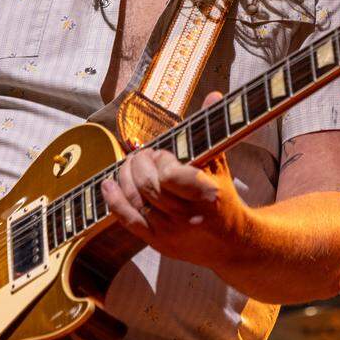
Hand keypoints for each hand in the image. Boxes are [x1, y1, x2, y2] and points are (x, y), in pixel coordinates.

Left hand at [101, 92, 249, 267]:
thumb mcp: (220, 162)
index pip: (169, 175)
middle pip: (148, 186)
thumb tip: (213, 95)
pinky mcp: (158, 242)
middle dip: (139, 165)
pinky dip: (114, 200)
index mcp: (206, 194)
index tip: (162, 153)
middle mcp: (187, 216)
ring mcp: (170, 232)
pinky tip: (108, 183)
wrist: (231, 243)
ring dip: (124, 177)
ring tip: (127, 164)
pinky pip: (127, 220)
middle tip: (142, 155)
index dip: (160, 160)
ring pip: (135, 200)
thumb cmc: (223, 197)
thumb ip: (211, 129)